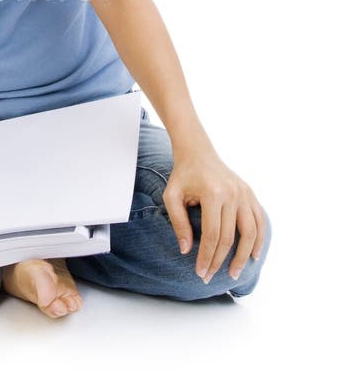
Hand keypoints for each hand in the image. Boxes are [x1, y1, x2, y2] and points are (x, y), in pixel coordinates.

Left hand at [162, 147, 266, 283]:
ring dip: (243, 256)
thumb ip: (178, 222)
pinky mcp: (250, 194)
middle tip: (210, 277)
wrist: (198, 153)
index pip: (212, 235)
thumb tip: (186, 250)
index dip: (207, 257)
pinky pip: (259, 221)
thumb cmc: (183, 176)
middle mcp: (232, 194)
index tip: (200, 272)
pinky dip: (259, 239)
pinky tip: (253, 255)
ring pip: (250, 233)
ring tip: (234, 273)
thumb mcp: (172, 196)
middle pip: (230, 237)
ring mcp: (244, 194)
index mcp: (213, 194)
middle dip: (220, 261)